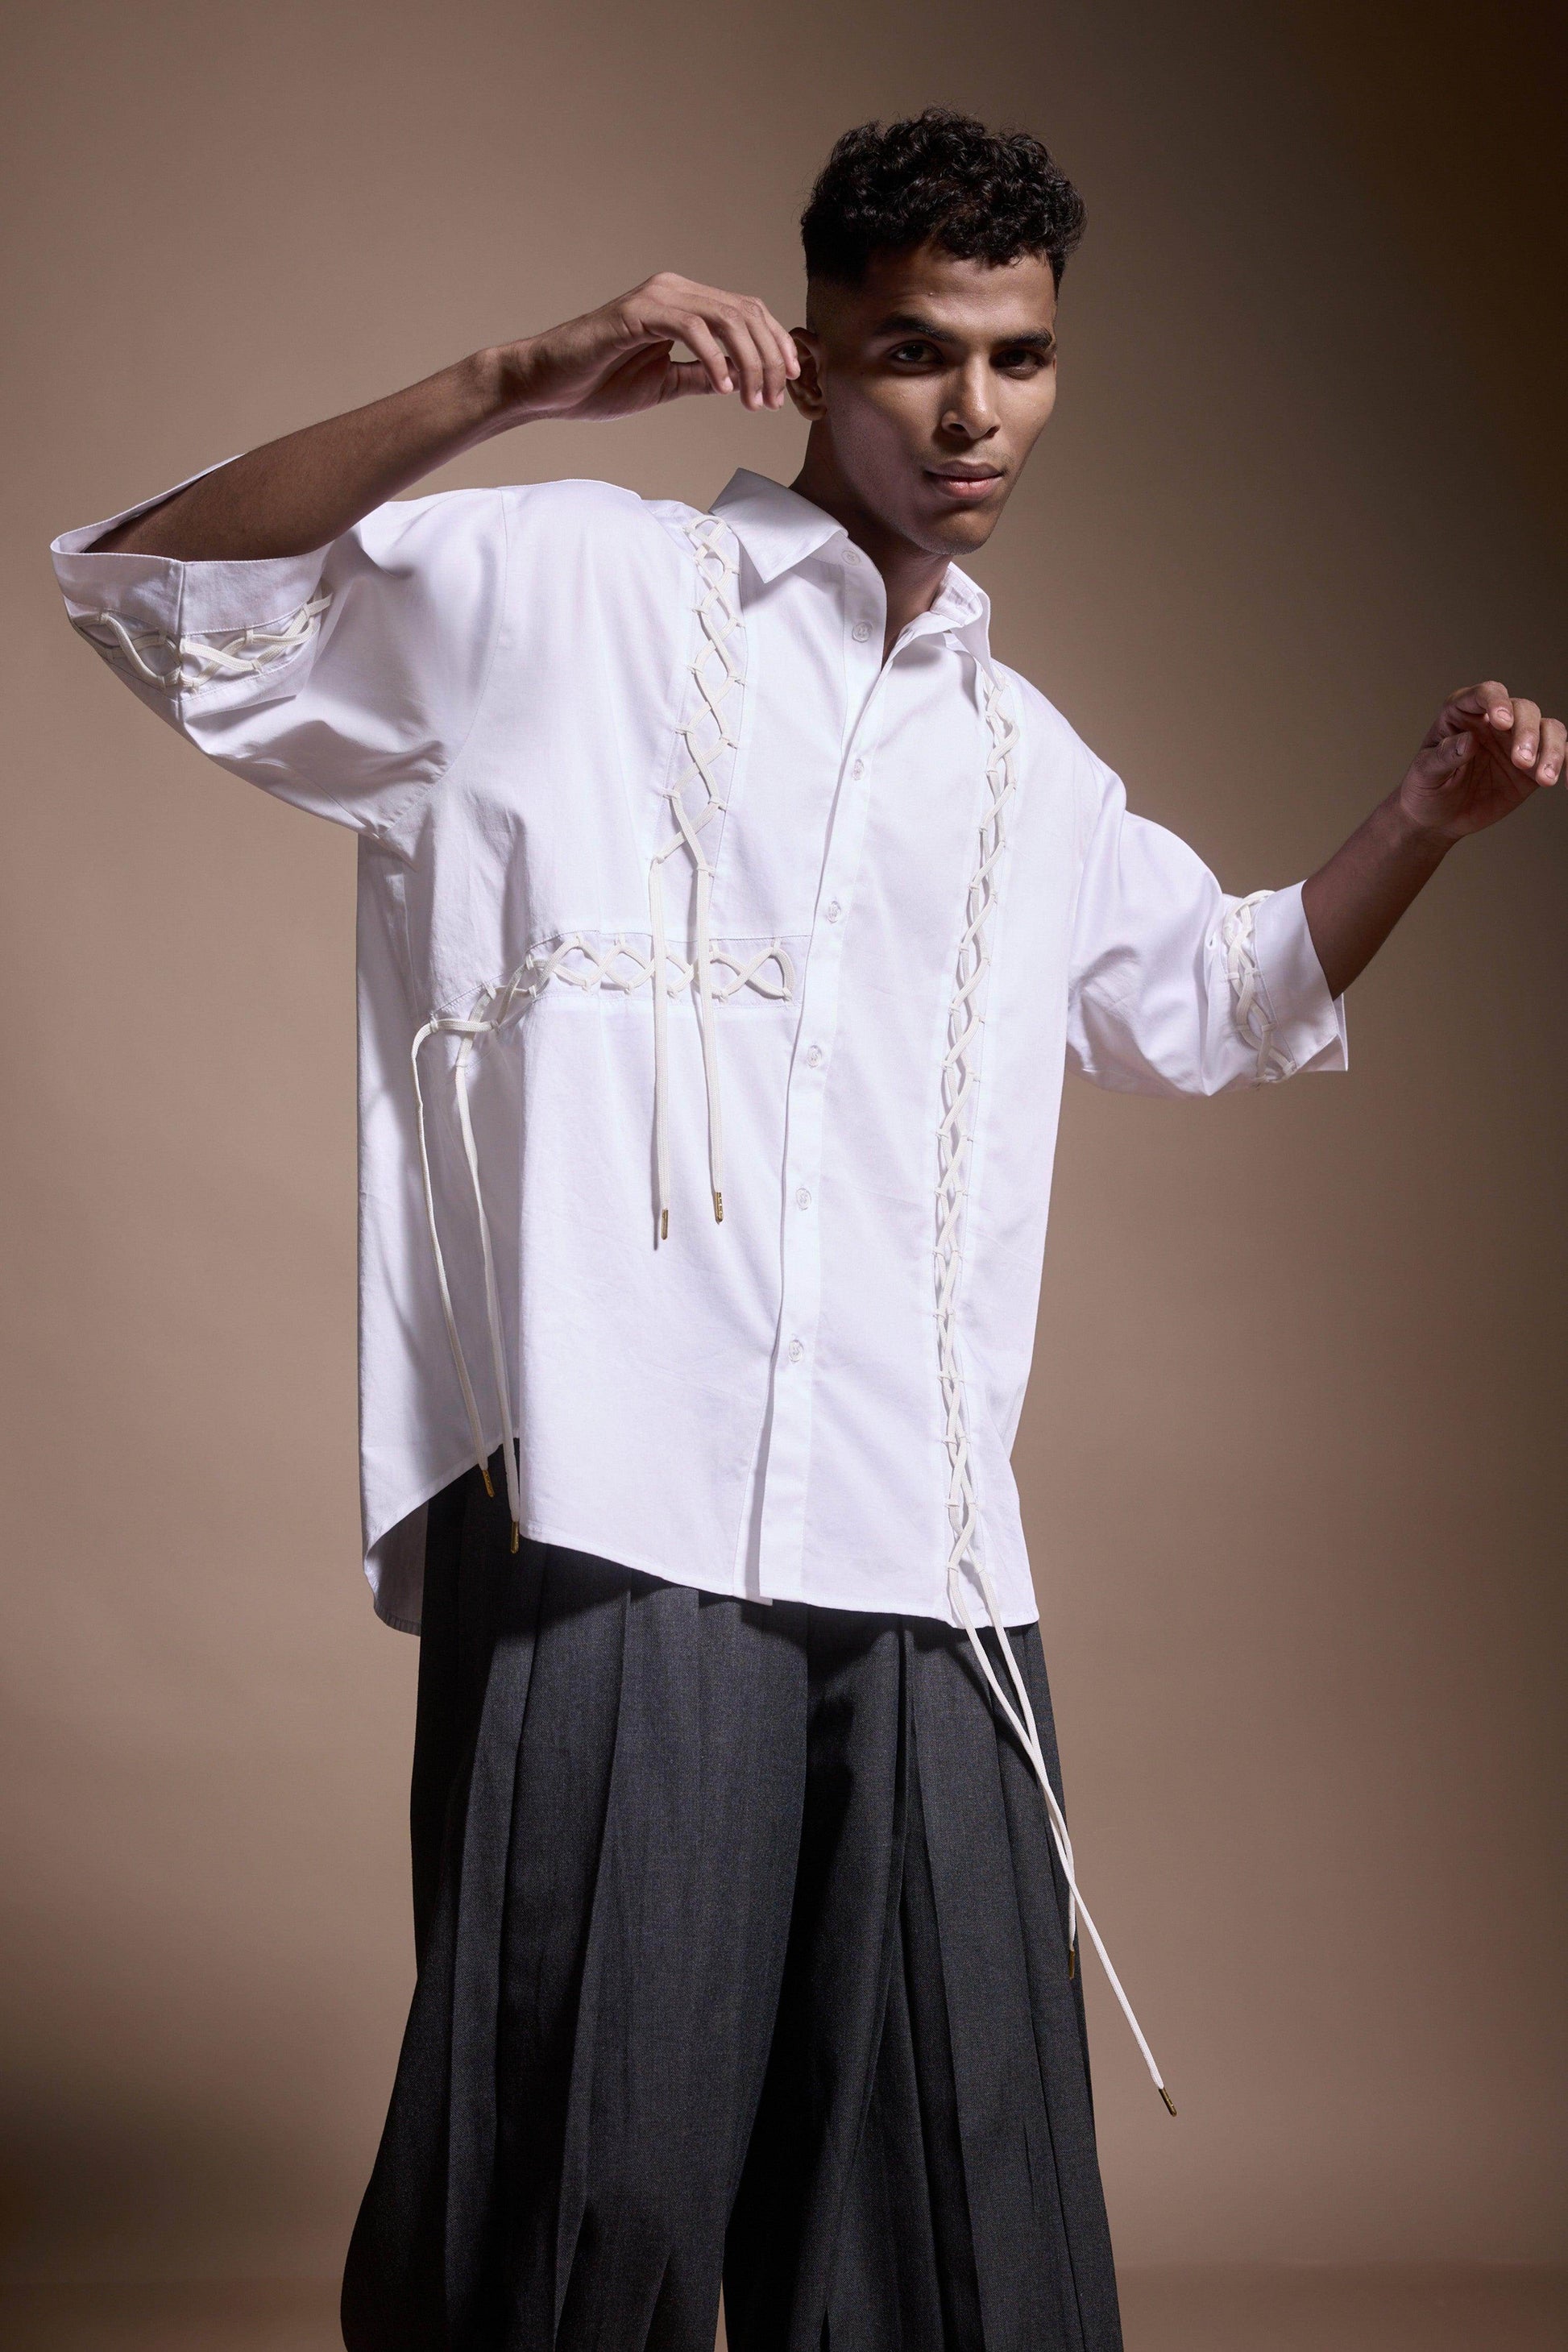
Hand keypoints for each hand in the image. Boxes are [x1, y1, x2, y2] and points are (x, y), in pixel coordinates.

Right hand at [500, 273, 799, 422]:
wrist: (548, 386)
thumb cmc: (598, 383)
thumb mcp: (665, 384)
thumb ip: (701, 376)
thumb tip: (739, 380)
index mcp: (685, 305)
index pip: (747, 314)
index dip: (775, 347)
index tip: (788, 385)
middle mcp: (675, 291)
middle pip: (746, 313)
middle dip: (770, 359)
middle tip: (773, 401)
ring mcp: (657, 298)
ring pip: (726, 318)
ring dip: (749, 362)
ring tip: (752, 401)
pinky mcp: (637, 313)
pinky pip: (691, 328)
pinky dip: (714, 358)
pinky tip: (722, 388)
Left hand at [1399, 681, 1564, 842]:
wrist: (1437, 819)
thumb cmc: (1425, 788)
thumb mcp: (1424, 773)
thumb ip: (1445, 756)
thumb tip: (1469, 741)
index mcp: (1463, 713)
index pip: (1486, 694)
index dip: (1497, 701)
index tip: (1502, 721)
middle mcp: (1495, 721)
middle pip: (1524, 709)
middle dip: (1527, 732)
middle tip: (1521, 762)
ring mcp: (1517, 741)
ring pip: (1549, 729)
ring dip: (1552, 749)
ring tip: (1544, 779)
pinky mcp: (1533, 765)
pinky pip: (1559, 755)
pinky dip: (1567, 763)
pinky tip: (1563, 781)